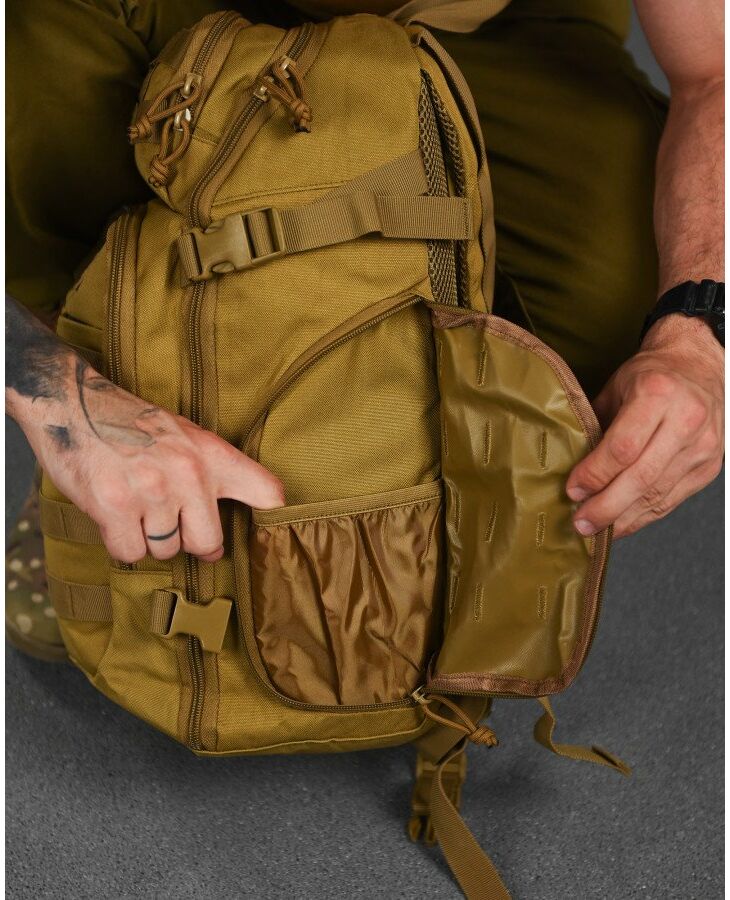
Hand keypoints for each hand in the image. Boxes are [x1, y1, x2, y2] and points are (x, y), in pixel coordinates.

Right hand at [5, 299, 283, 563]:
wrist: (71, 403)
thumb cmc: (132, 424)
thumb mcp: (186, 435)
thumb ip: (217, 470)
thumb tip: (255, 509)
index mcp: (210, 453)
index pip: (267, 492)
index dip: (273, 516)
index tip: (267, 533)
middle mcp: (187, 472)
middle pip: (208, 543)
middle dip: (187, 541)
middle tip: (169, 522)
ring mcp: (151, 491)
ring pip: (165, 551)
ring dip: (149, 539)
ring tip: (134, 506)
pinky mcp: (114, 507)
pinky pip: (130, 552)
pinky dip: (121, 543)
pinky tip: (115, 517)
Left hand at [566, 314, 723, 537]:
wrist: (698, 367)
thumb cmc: (651, 376)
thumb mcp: (616, 387)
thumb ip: (596, 424)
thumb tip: (567, 465)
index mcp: (658, 394)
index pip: (623, 447)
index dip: (595, 474)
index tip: (572, 490)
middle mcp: (685, 421)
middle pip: (641, 477)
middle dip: (606, 506)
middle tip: (580, 523)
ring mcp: (702, 447)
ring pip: (657, 494)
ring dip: (623, 518)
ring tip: (595, 530)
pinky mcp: (709, 467)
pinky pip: (672, 500)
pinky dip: (644, 516)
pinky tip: (621, 524)